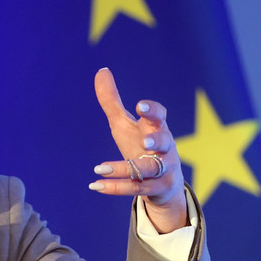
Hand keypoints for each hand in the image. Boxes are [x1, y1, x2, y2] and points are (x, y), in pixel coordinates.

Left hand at [89, 68, 186, 232]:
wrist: (162, 184)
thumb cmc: (141, 146)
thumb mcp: (125, 124)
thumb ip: (112, 101)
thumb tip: (101, 70)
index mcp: (157, 129)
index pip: (160, 117)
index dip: (153, 111)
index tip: (140, 106)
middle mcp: (164, 149)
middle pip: (165, 142)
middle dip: (156, 140)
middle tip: (145, 139)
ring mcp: (163, 170)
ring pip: (148, 170)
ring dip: (124, 168)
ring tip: (100, 167)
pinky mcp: (156, 189)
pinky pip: (136, 189)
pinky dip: (115, 188)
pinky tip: (95, 185)